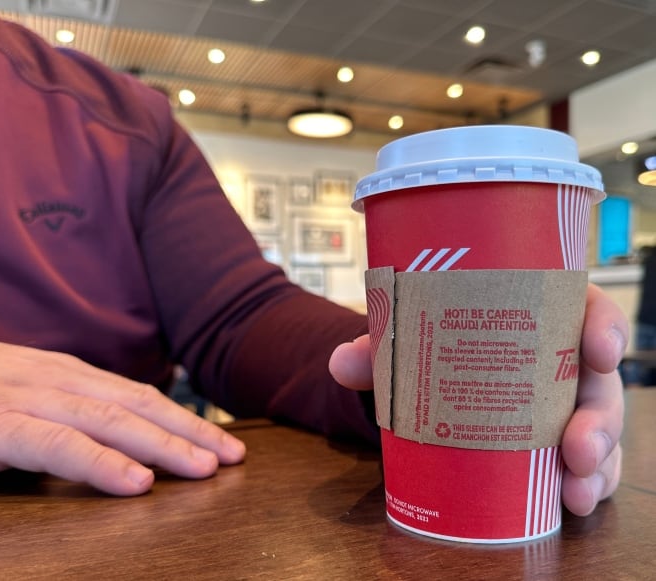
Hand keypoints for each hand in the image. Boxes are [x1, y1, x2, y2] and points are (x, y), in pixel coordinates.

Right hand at [0, 319, 244, 494]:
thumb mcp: (22, 388)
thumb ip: (64, 407)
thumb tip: (106, 433)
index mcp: (68, 374)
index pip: (140, 397)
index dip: (185, 418)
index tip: (221, 440)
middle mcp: (60, 381)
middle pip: (139, 407)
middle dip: (191, 433)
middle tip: (234, 456)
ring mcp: (31, 401)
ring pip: (112, 424)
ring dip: (163, 446)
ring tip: (205, 469)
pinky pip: (60, 446)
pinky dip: (102, 464)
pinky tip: (135, 481)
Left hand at [329, 283, 626, 516]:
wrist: (430, 375)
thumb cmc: (435, 343)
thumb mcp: (410, 338)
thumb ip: (379, 349)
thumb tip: (340, 363)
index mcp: (538, 312)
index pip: (585, 310)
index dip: (603, 327)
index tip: (599, 351)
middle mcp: (561, 357)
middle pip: (598, 382)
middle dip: (599, 418)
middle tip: (576, 447)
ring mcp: (565, 402)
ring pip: (600, 429)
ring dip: (597, 462)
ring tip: (572, 491)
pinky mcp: (558, 440)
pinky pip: (588, 462)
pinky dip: (586, 484)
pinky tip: (572, 503)